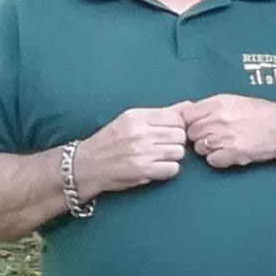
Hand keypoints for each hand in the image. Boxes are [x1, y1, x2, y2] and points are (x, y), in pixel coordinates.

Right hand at [73, 106, 190, 197]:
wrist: (86, 165)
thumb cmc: (111, 142)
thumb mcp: (131, 120)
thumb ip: (161, 113)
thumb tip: (189, 105)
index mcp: (136, 116)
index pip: (176, 117)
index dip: (178, 127)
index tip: (169, 133)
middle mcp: (139, 132)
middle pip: (180, 135)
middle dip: (176, 143)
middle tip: (163, 147)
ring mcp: (141, 151)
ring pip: (179, 152)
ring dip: (172, 157)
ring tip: (158, 157)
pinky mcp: (143, 169)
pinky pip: (173, 169)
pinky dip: (167, 170)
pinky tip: (156, 168)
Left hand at [176, 93, 275, 168]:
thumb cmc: (263, 113)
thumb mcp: (236, 100)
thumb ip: (212, 106)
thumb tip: (189, 111)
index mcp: (218, 103)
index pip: (187, 114)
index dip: (190, 121)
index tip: (197, 125)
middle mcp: (219, 119)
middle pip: (191, 132)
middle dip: (199, 136)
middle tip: (213, 136)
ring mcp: (224, 137)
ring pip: (199, 148)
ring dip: (207, 149)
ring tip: (223, 145)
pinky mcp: (232, 154)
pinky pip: (211, 160)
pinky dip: (217, 159)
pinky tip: (228, 154)